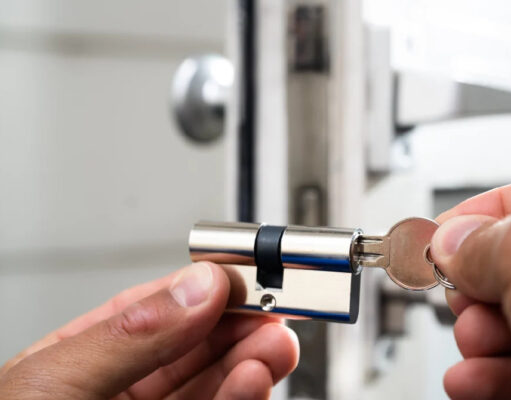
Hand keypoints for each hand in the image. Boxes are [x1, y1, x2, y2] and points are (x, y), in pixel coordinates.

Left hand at [0, 262, 298, 398]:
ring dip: (249, 361)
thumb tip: (197, 287)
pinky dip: (243, 398)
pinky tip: (253, 379)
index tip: (237, 276)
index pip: (150, 314)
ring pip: (214, 387)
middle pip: (194, 349)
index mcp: (80, 366)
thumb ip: (130, 335)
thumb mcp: (52, 386)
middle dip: (237, 325)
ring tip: (271, 343)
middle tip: (269, 308)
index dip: (197, 290)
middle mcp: (121, 398)